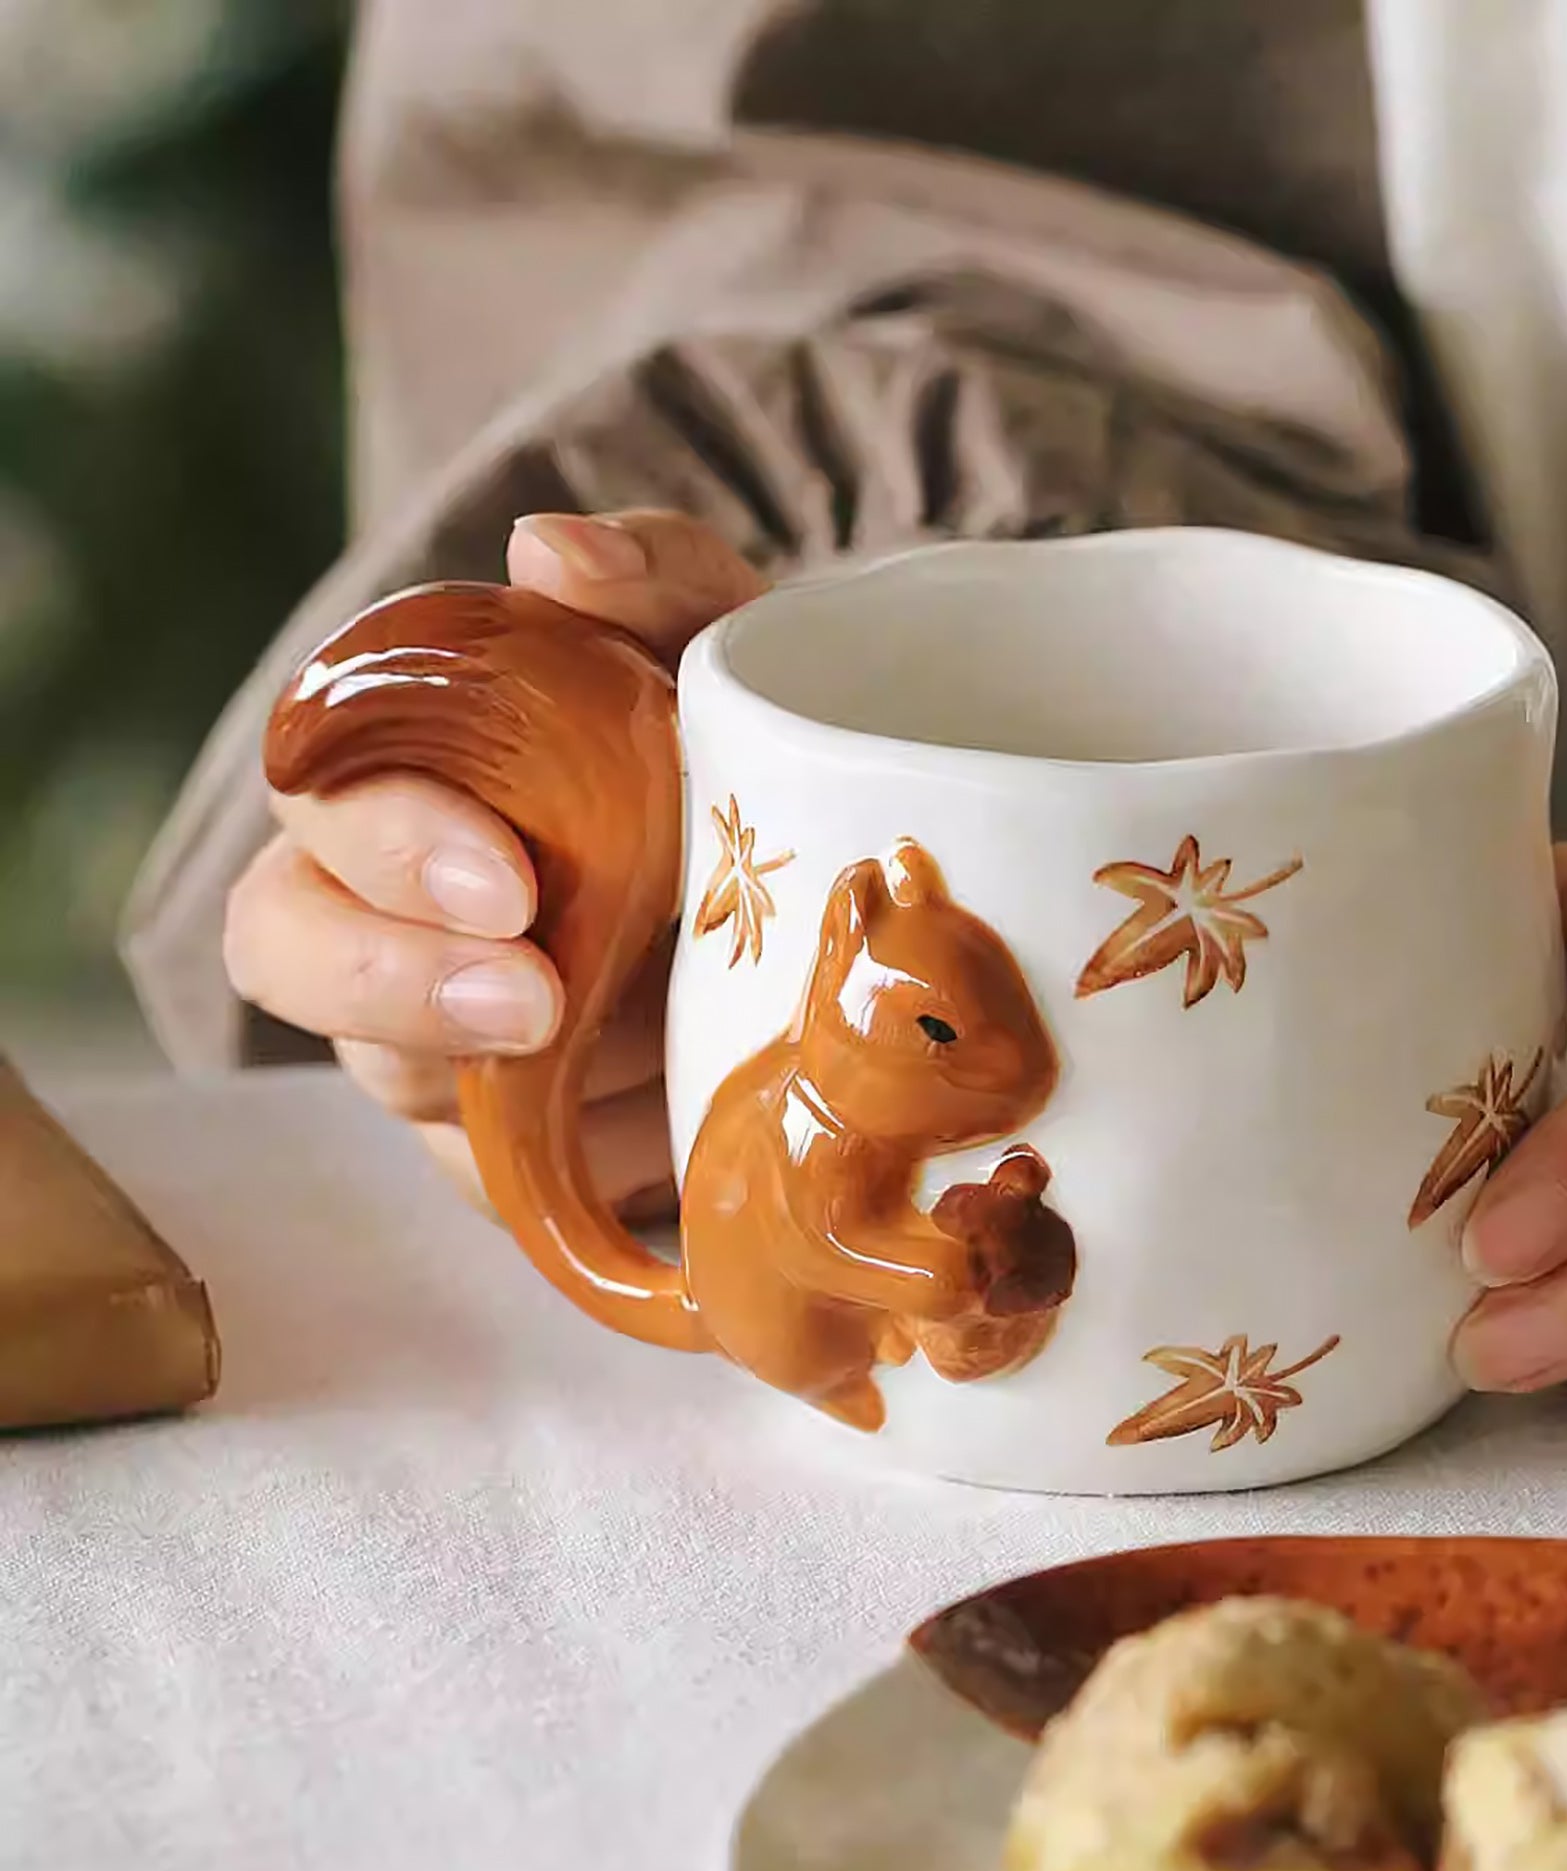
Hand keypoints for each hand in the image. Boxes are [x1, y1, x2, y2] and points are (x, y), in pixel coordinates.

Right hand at [224, 510, 762, 1216]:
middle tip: (537, 1003)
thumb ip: (661, 583)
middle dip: (395, 984)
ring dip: (518, 1078)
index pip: (320, 789)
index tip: (509, 888)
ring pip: (397, 1080)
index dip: (389, 843)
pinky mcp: (496, 1142)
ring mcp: (433, 1029)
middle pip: (289, 948)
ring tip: (656, 1060)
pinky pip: (493, 1183)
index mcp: (414, 762)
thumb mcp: (739, 661)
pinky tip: (677, 1133)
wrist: (833, 899)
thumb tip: (550, 547)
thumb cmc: (748, 755)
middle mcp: (388, 896)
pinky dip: (582, 1163)